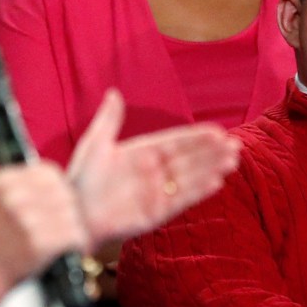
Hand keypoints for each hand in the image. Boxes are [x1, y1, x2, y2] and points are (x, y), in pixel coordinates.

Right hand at [0, 163, 88, 306]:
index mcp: (6, 181)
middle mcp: (15, 198)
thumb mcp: (5, 199)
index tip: (57, 202)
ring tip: (60, 237)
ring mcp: (27, 220)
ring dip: (73, 228)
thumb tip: (65, 183)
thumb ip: (30, 186)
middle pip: (65, 194)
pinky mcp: (39, 242)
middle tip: (60, 224)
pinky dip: (75, 244)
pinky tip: (64, 248)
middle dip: (69, 210)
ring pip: (72, 215)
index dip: (59, 189)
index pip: (50, 173)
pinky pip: (74, 235)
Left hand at [68, 90, 239, 245]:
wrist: (71, 213)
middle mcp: (153, 172)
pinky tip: (215, 182)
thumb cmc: (81, 179)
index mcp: (141, 153)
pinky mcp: (156, 213)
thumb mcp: (96, 144)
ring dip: (211, 169)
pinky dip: (198, 192)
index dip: (197, 137)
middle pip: (189, 160)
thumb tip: (114, 92)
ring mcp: (156, 193)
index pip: (175, 142)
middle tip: (235, 145)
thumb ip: (109, 120)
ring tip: (232, 161)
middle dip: (212, 153)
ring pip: (190, 178)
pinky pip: (181, 200)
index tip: (217, 130)